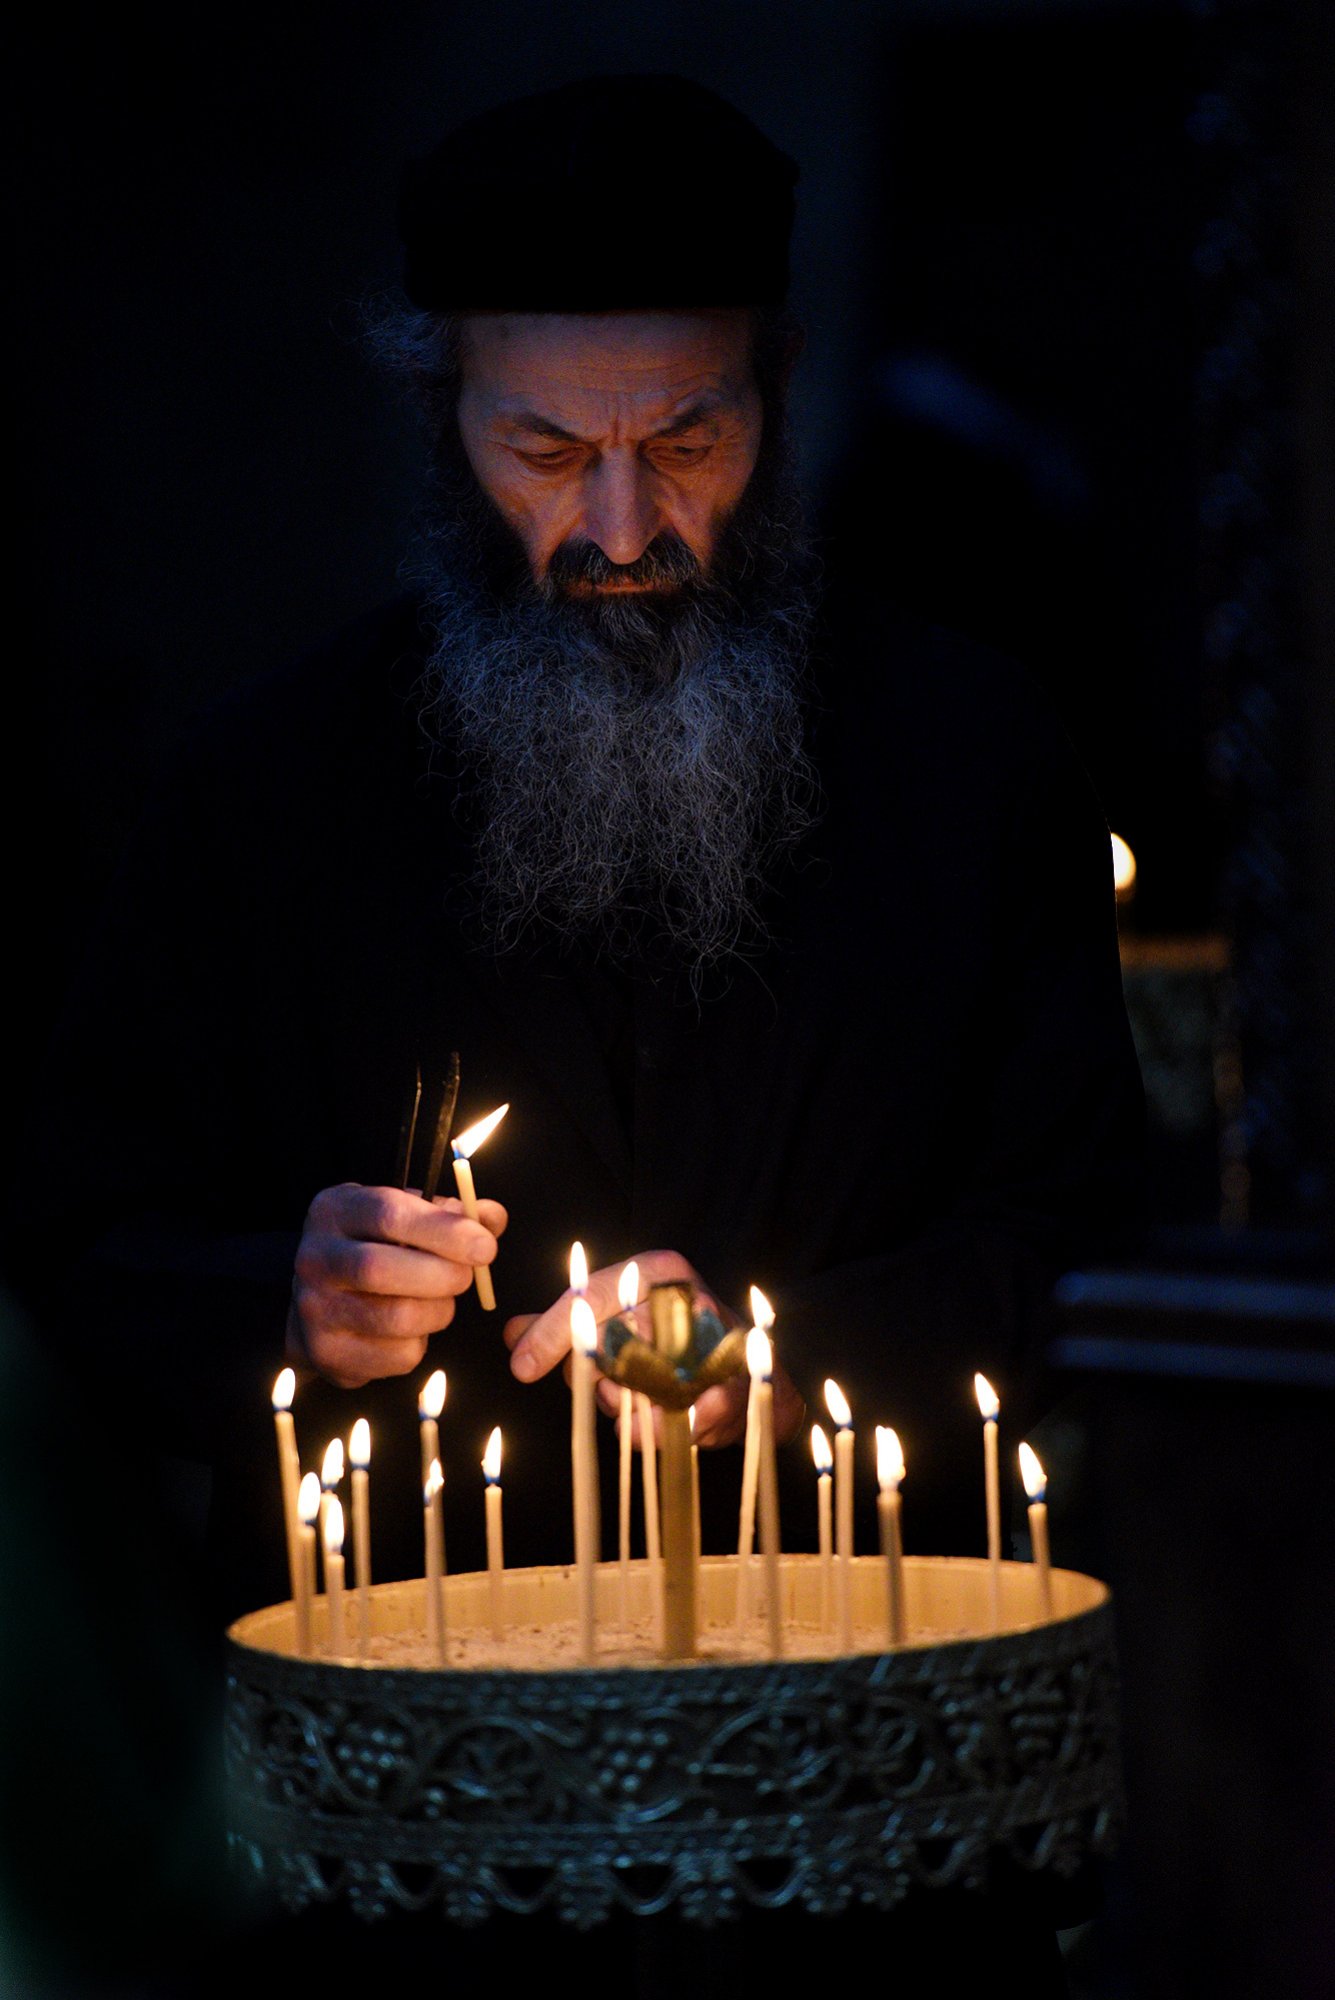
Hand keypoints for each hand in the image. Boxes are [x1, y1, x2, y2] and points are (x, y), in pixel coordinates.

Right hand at [287, 1183, 506, 1388]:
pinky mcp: (327, 1353)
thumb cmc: (374, 1246)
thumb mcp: (404, 1214)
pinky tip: (412, 1329)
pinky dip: (420, 1344)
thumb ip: (452, 1212)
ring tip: (441, 1302)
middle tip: (466, 1276)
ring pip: (395, 1318)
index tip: (484, 1245)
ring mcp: (315, 1309)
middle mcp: (316, 1258)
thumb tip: (492, 1218)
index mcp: (336, 1211)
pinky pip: (395, 1356)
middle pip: (383, 1269)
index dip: (444, 1230)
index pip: (390, 1214)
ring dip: (438, 1312)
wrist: (318, 1298)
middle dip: (443, 1275)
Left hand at [503, 1249, 804, 1448]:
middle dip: (587, 1372)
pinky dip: (650, 1431)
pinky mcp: (732, 1390)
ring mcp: (715, 1343)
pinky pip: (670, 1421)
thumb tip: (512, 1334)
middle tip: (590, 1386)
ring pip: (637, 1381)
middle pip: (609, 1337)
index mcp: (656, 1270)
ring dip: (619, 1401)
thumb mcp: (616, 1324)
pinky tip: (647, 1426)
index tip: (521, 1365)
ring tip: (628, 1402)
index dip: (551, 1331)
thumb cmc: (673, 1343)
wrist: (748, 1378)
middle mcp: (687, 1296)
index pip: (591, 1295)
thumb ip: (565, 1327)